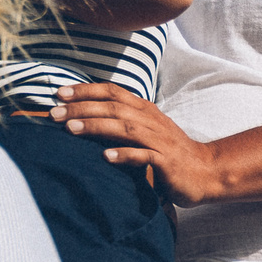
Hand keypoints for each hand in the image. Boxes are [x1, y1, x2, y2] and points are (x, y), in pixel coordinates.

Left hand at [44, 83, 220, 202]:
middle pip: (113, 107)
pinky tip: (105, 157)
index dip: (85, 90)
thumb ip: (122, 120)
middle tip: (54, 114)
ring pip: (125, 128)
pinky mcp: (166, 162)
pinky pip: (144, 156)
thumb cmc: (170, 152)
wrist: (207, 171)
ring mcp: (159, 140)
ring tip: (71, 129)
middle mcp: (150, 120)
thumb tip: (86, 116)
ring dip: (96, 126)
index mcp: (144, 110)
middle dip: (81, 108)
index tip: (59, 93)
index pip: (112, 92)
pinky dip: (124, 155)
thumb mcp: (146, 130)